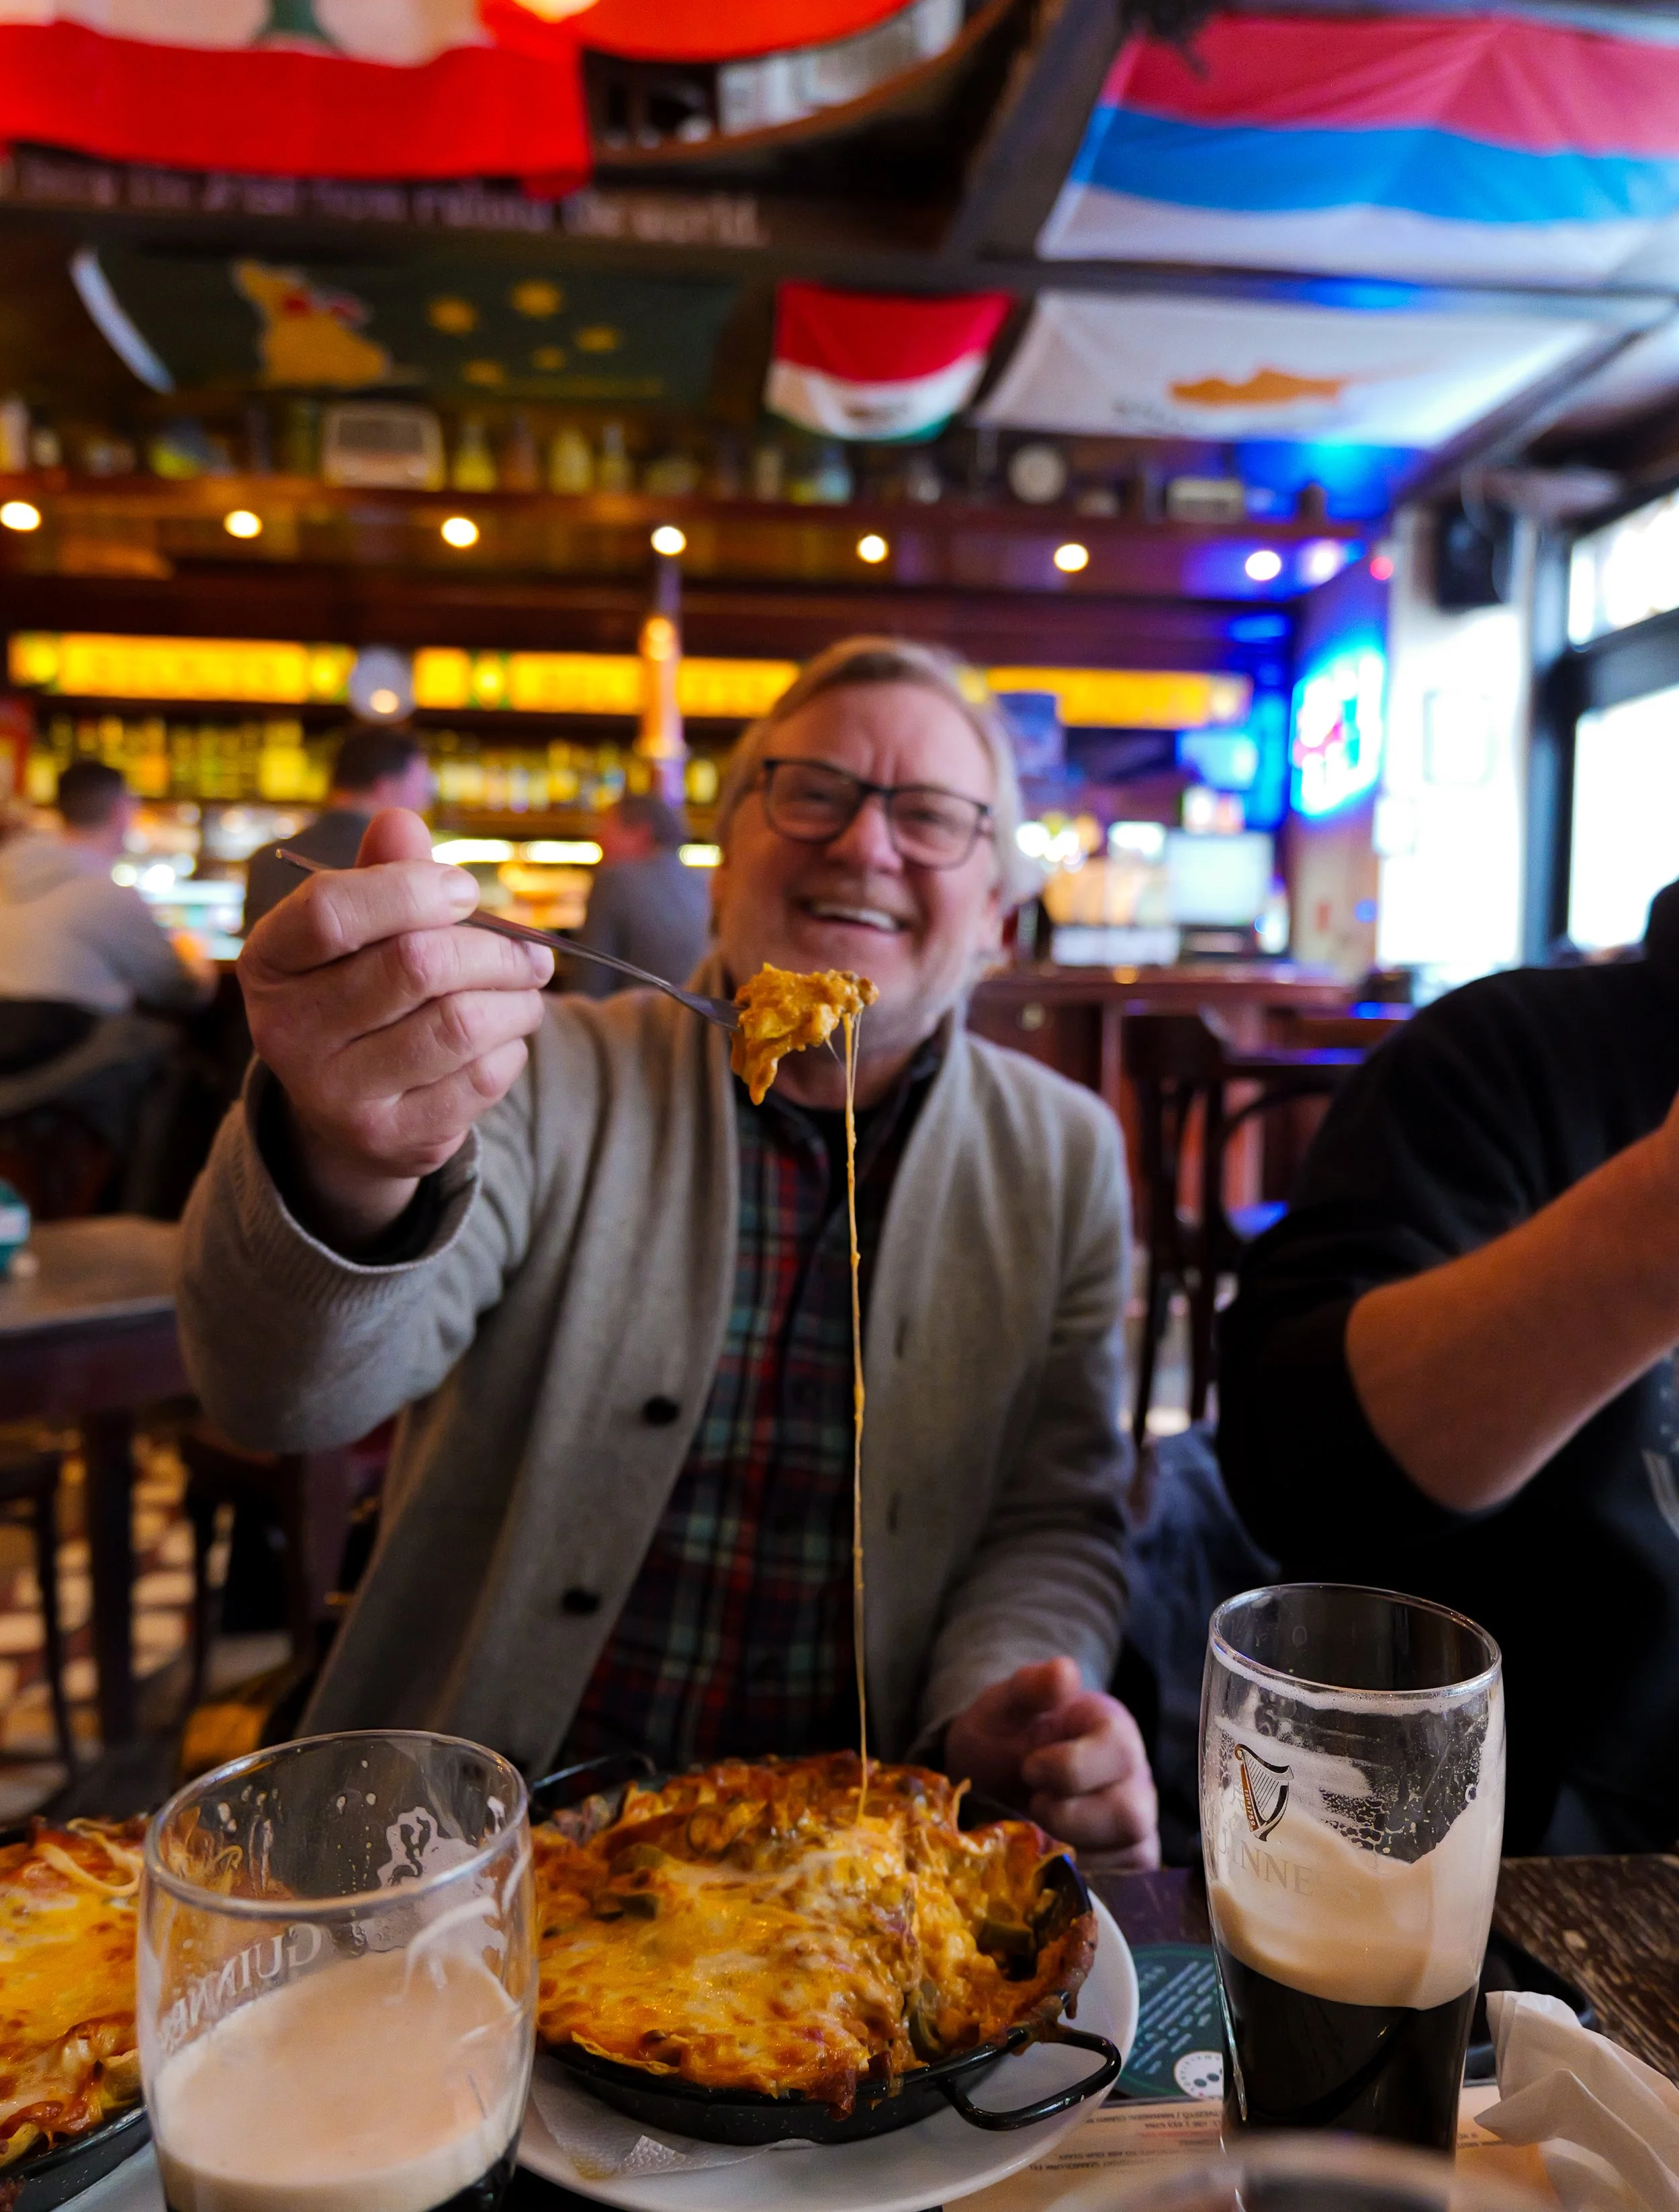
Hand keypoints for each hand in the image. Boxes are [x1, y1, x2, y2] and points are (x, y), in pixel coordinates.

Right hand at [237, 807, 552, 1245]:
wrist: (349, 1112)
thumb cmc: (362, 993)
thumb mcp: (360, 933)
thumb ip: (382, 875)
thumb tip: (400, 821)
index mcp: (269, 961)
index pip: (332, 910)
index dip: (412, 889)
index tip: (465, 893)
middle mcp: (287, 1031)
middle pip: (415, 965)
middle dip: (495, 952)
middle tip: (533, 956)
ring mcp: (333, 1093)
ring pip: (460, 1023)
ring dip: (517, 1002)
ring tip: (528, 994)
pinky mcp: (388, 1139)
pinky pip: (480, 1079)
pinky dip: (511, 1050)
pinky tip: (503, 1041)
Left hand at [945, 1657, 1158, 1864]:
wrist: (989, 1783)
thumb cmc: (1000, 1740)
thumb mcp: (1001, 1709)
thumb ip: (1029, 1688)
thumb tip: (1065, 1670)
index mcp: (1112, 1728)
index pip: (1118, 1752)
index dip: (1069, 1768)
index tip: (1029, 1767)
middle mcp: (1134, 1776)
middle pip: (1129, 1811)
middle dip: (1068, 1816)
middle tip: (1032, 1804)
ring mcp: (1137, 1820)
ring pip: (1130, 1849)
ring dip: (1074, 1847)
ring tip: (1040, 1830)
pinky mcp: (1130, 1860)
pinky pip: (1127, 1880)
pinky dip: (1087, 1875)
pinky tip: (1056, 1859)